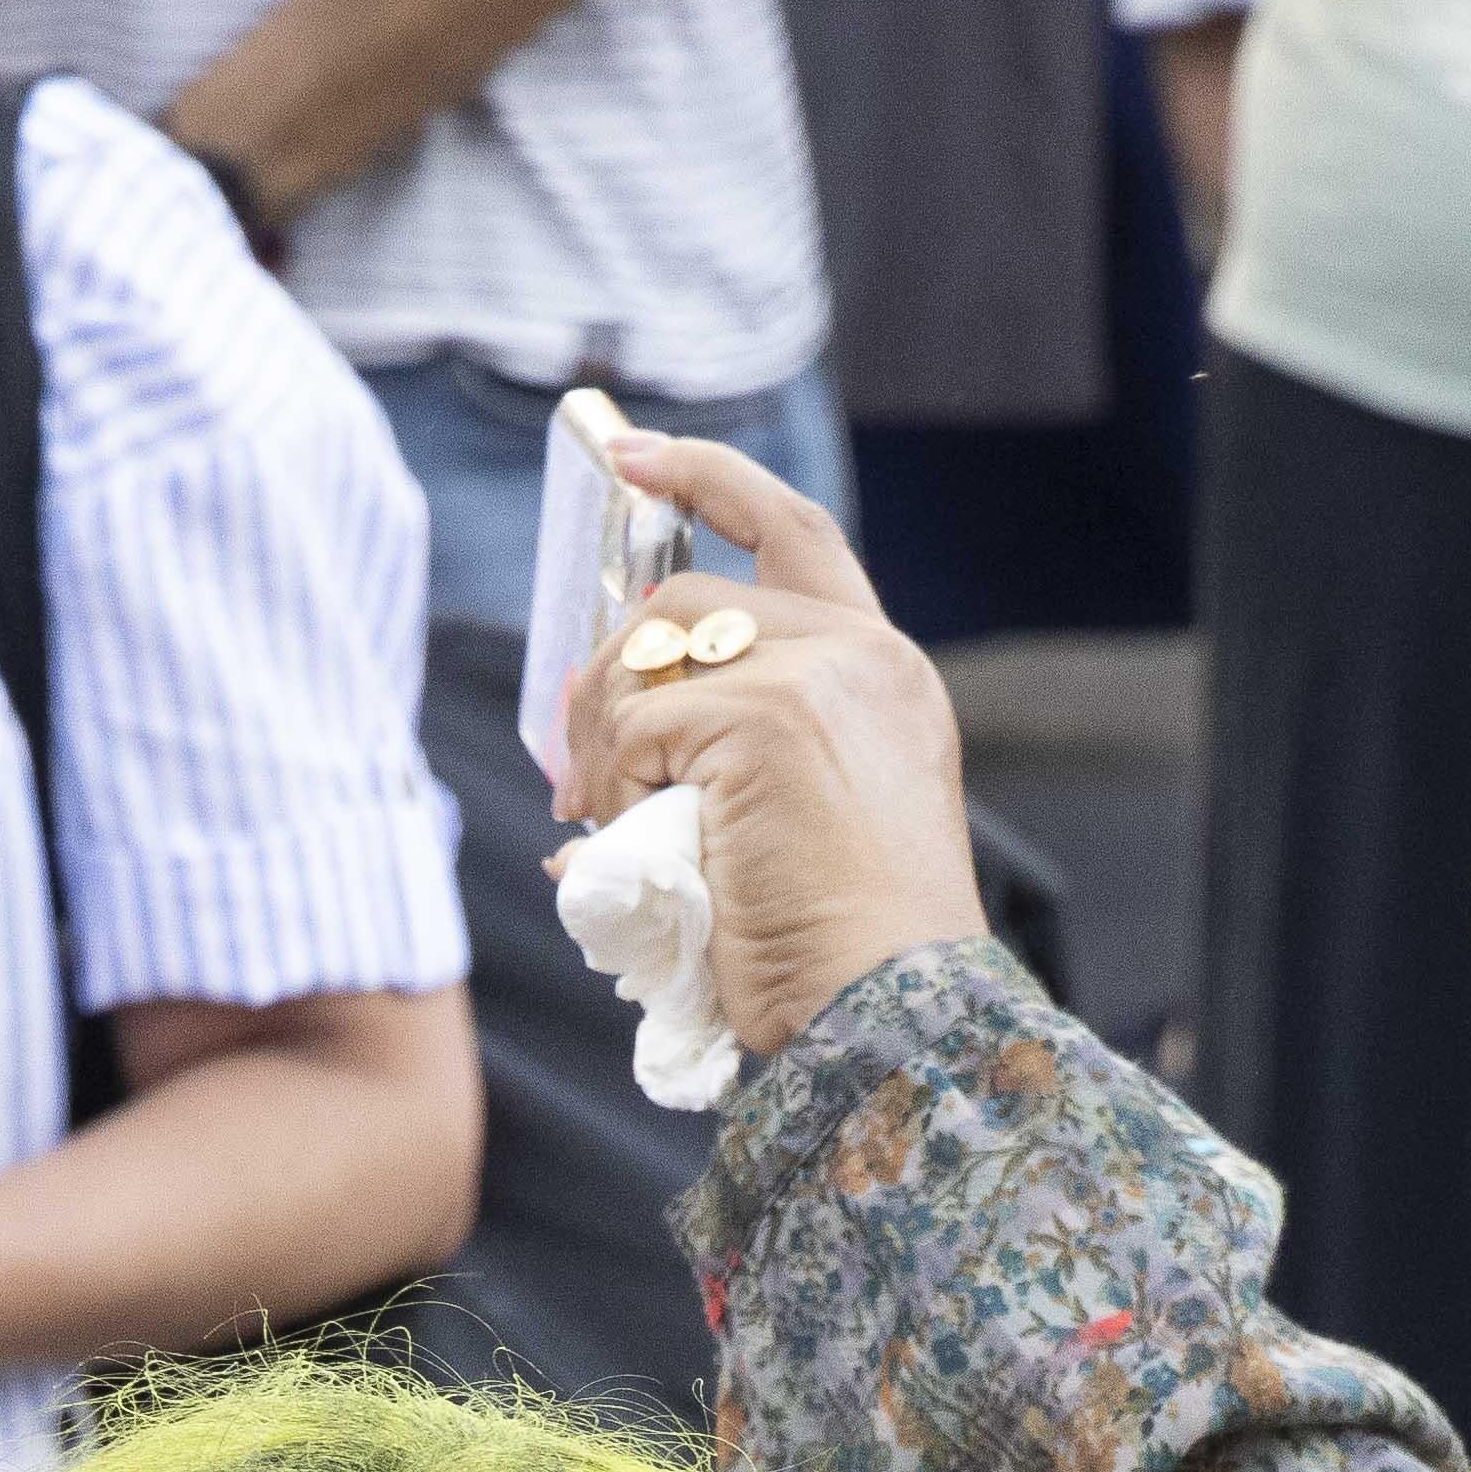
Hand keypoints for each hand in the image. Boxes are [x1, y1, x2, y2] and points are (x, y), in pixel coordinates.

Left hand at [544, 435, 985, 1056]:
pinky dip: (608, 784)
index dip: (707, 479)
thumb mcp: (791, 825)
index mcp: (882, 673)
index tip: (634, 458)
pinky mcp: (765, 718)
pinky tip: (623, 839)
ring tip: (601, 819)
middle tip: (578, 771)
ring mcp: (816, 677)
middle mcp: (860, 656)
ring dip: (602, 737)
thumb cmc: (839, 955)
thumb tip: (586, 747)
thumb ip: (720, 754)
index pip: (791, 529)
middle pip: (685, 600)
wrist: (892, 1014)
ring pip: (648, 654)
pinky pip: (635, 726)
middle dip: (607, 672)